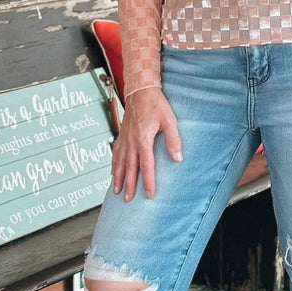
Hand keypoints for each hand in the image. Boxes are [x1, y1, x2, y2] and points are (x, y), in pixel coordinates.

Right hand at [111, 85, 181, 200]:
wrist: (140, 90)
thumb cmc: (156, 104)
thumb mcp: (170, 120)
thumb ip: (173, 140)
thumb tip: (178, 158)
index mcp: (143, 139)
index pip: (146, 166)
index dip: (148, 182)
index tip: (149, 195)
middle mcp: (131, 141)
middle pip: (130, 168)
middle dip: (129, 185)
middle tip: (128, 200)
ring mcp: (124, 138)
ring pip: (119, 162)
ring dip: (118, 178)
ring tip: (117, 191)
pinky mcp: (122, 134)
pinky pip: (116, 153)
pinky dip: (114, 165)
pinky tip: (113, 172)